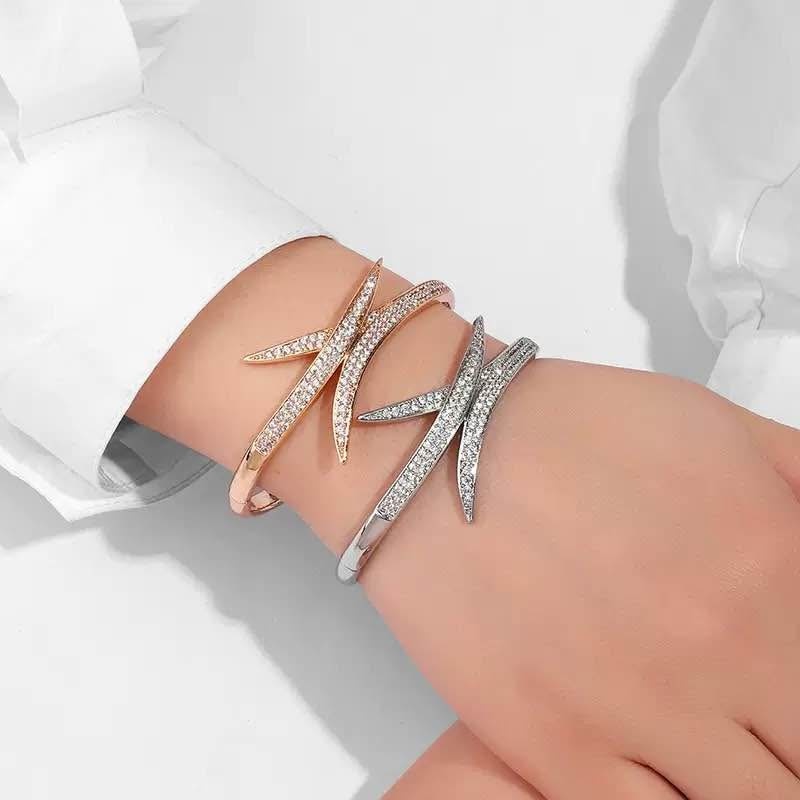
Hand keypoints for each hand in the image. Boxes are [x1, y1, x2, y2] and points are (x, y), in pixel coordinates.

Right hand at [130, 240, 799, 798]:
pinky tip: (655, 776)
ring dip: (735, 783)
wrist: (430, 447)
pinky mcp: (552, 749)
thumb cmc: (560, 429)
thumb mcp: (719, 429)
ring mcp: (635, 710)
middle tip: (753, 727)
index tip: (786, 701)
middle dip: (785, 747)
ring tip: (706, 751)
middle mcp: (718, 650)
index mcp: (772, 571)